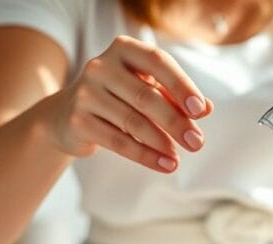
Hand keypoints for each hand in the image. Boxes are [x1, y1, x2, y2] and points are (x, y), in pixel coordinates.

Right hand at [47, 36, 212, 172]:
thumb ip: (174, 95)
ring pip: (132, 121)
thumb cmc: (118, 97)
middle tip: (197, 143)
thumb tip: (206, 108)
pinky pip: (118, 141)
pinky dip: (145, 155)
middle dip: (175, 122)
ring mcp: (86, 93)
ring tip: (179, 157)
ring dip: (161, 142)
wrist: (66, 115)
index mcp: (123, 49)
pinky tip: (165, 164)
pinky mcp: (78, 121)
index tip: (200, 111)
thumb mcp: (146, 88)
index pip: (157, 61)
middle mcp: (101, 66)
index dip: (181, 85)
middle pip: (146, 96)